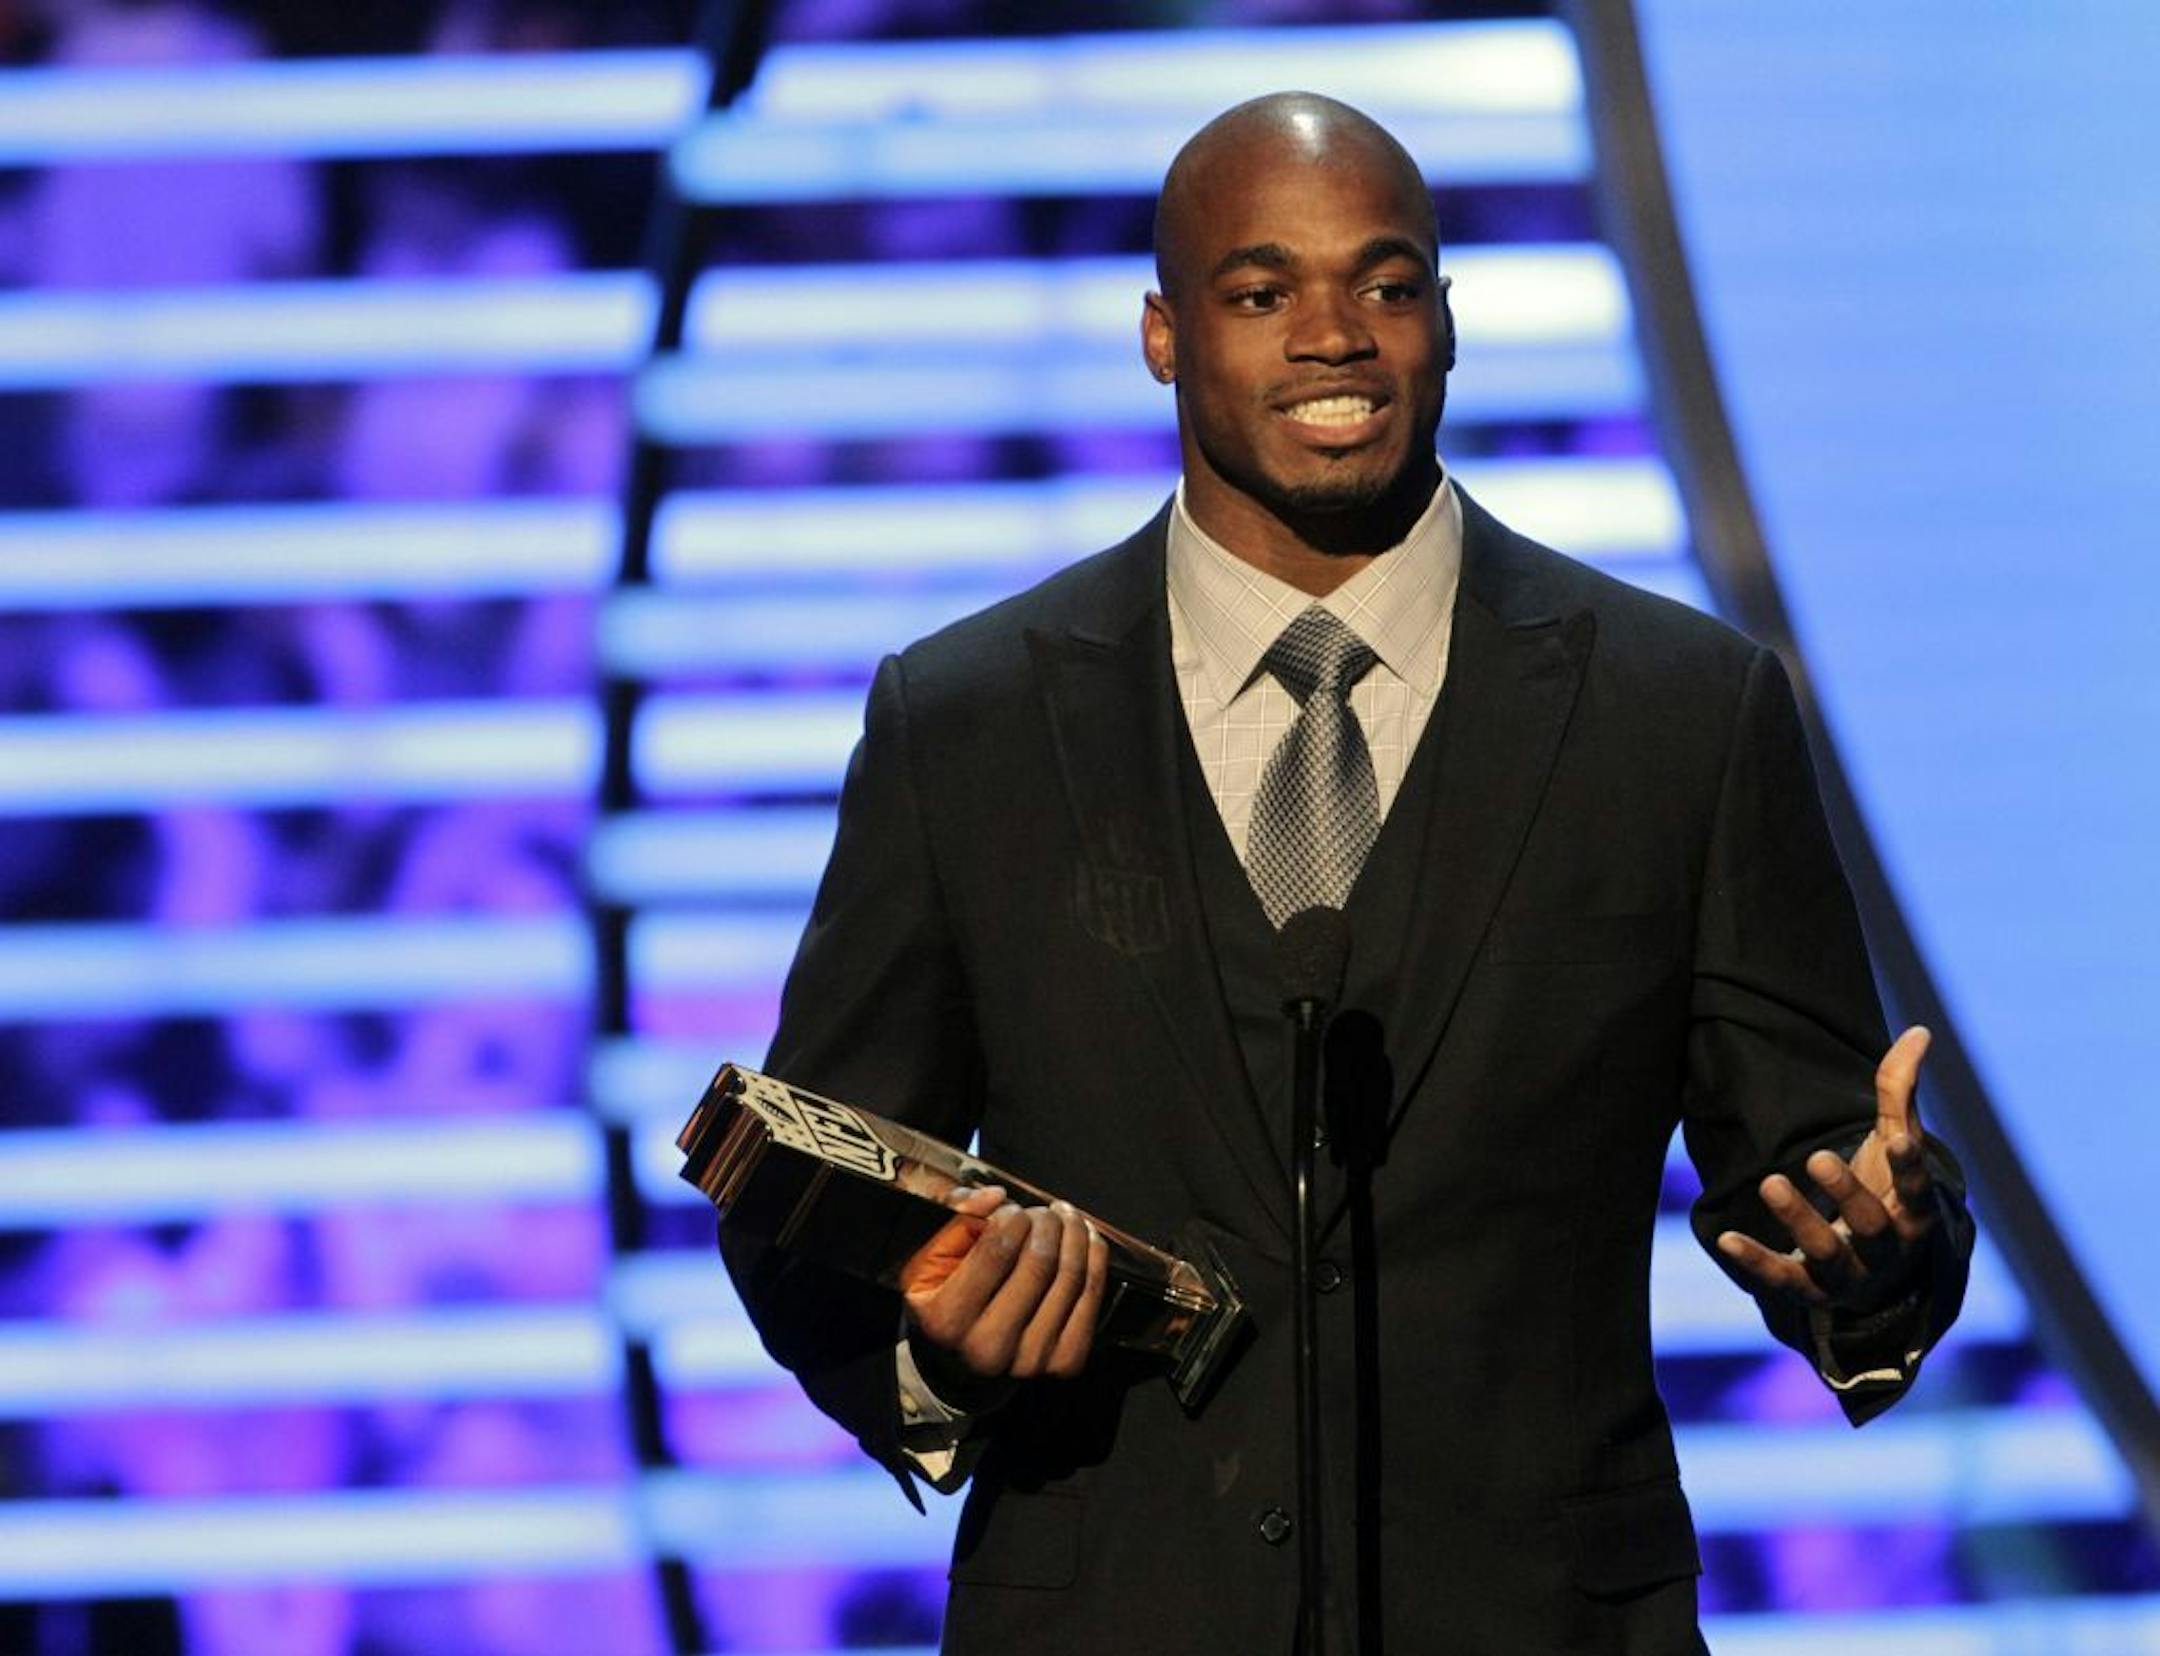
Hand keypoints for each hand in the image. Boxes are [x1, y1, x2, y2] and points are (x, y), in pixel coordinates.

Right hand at [899, 1185, 1109, 1384]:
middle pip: (1039, 1262)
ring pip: (1071, 1275)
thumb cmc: (944, 1295)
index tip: (1010, 1209)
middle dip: (1046, 1222)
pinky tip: (1085, 1236)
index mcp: (946, 1321)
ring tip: (1064, 1216)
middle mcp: (988, 1348)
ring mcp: (1030, 1359)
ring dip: (1074, 1232)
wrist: (962, 1358)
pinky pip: (1092, 1296)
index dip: (1011, 1216)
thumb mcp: (929, 1256)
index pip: (996, 1250)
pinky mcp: (1064, 1361)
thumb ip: (954, 1218)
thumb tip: (997, 1197)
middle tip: (1041, 1212)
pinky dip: (1095, 1256)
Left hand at [1716, 1026, 1939, 1310]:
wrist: (1875, 1266)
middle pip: (1871, 1225)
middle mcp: (1886, 1250)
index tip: (1896, 1139)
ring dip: (1799, 1221)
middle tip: (1817, 1156)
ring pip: (1827, 1255)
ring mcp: (1850, 1275)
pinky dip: (1756, 1263)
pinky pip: (1783, 1281)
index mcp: (1913, 1213)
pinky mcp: (1810, 1289)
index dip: (1909, 1168)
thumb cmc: (1885, 1190)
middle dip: (1847, 1193)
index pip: (1916, 1191)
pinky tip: (1726, 1239)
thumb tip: (1919, 1030)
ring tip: (1771, 1182)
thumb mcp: (1893, 1141)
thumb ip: (1900, 1091)